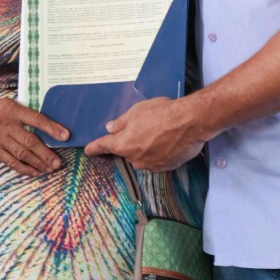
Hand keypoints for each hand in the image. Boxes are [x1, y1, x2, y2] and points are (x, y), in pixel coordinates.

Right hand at [0, 97, 66, 176]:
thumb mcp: (10, 104)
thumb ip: (26, 114)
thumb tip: (50, 127)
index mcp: (12, 109)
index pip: (36, 119)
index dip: (51, 128)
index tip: (65, 136)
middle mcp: (5, 124)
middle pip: (29, 141)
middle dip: (46, 154)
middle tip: (58, 163)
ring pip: (21, 154)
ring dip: (38, 163)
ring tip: (50, 169)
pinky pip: (10, 161)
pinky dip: (24, 168)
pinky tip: (35, 172)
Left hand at [85, 95, 205, 170]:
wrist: (191, 122)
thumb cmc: (162, 113)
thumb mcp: (137, 111)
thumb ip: (121, 122)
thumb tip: (110, 128)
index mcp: (124, 144)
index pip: (104, 146)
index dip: (95, 148)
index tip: (88, 151)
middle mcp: (135, 159)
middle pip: (126, 152)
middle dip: (130, 142)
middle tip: (143, 127)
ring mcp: (151, 165)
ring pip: (142, 157)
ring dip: (146, 148)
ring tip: (160, 132)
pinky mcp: (166, 167)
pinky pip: (157, 161)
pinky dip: (159, 153)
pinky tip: (168, 141)